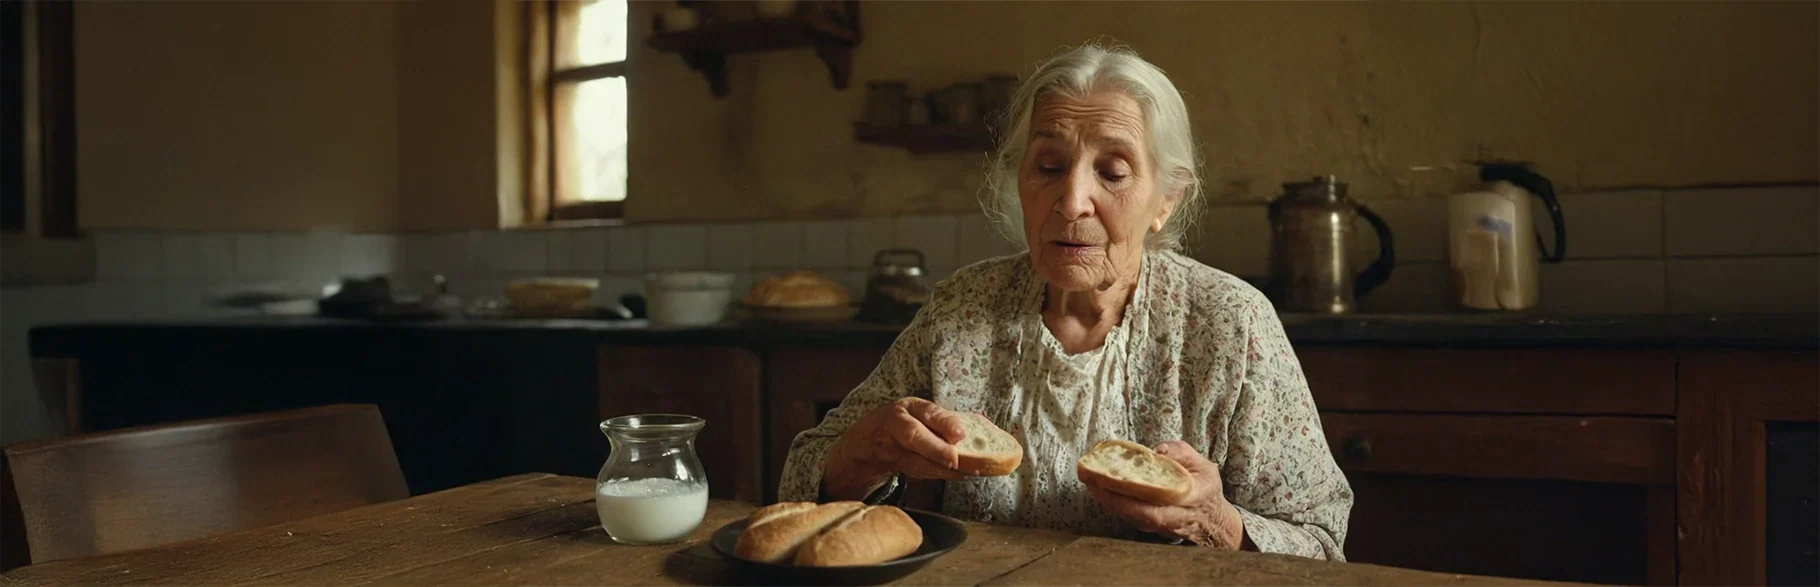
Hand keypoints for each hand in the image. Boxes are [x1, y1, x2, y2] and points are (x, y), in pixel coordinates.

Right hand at [821, 397, 971, 499]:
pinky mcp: (889, 465)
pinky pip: (913, 471)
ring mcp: (889, 446)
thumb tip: (974, 434)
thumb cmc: (902, 425)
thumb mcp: (917, 414)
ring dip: (938, 468)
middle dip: (936, 449)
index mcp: (908, 407)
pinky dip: (933, 474)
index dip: (945, 422)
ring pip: (912, 459)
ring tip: (962, 472)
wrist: (864, 444)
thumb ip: (940, 421)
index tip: (961, 433)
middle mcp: (896, 424)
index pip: (927, 412)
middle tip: (955, 459)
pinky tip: (953, 476)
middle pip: (913, 436)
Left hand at [1082, 440, 1245, 548]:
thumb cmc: (1205, 489)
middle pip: (1139, 511)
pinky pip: (1129, 518)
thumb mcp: (1203, 465)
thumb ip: (1181, 452)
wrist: (1213, 523)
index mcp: (1191, 496)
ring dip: (1107, 500)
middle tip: (1091, 477)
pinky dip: (1113, 504)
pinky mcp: (1151, 530)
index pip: (1161, 494)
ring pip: (1131, 517)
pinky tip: (1099, 489)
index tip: (1115, 473)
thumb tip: (1156, 450)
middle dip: (1112, 496)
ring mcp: (1161, 527)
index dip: (1136, 487)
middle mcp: (1174, 516)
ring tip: (1089, 479)